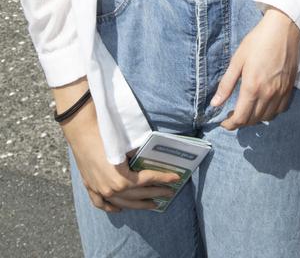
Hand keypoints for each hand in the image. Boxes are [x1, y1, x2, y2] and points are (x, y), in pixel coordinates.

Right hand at [61, 99, 179, 211]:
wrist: (82, 130)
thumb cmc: (106, 134)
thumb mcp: (127, 147)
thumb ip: (138, 158)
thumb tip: (150, 161)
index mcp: (122, 179)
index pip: (148, 180)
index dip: (163, 178)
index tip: (176, 178)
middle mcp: (111, 189)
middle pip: (138, 194)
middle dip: (156, 193)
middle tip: (170, 193)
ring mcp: (99, 191)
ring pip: (122, 203)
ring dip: (138, 204)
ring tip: (152, 204)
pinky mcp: (90, 187)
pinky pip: (102, 204)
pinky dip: (112, 207)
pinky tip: (121, 209)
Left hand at [212, 8, 299, 129]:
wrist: (284, 28)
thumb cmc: (258, 41)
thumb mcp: (237, 60)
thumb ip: (226, 84)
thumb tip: (214, 104)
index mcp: (252, 87)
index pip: (241, 118)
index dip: (230, 124)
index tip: (224, 122)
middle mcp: (268, 94)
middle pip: (253, 120)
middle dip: (240, 122)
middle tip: (232, 115)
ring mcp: (281, 92)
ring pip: (267, 117)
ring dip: (254, 119)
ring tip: (247, 110)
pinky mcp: (290, 88)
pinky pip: (280, 110)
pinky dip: (270, 113)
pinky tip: (264, 104)